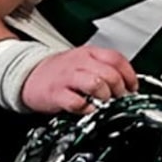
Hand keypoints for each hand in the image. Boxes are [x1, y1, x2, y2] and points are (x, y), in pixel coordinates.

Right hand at [22, 45, 138, 113]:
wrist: (29, 76)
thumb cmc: (59, 71)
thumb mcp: (83, 62)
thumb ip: (103, 68)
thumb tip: (126, 83)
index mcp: (88, 53)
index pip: (116, 59)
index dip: (129, 74)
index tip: (132, 87)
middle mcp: (79, 63)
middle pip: (110, 73)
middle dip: (119, 88)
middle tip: (119, 97)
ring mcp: (67, 78)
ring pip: (96, 84)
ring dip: (105, 96)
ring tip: (103, 101)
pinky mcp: (57, 94)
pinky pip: (77, 102)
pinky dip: (86, 108)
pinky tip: (87, 108)